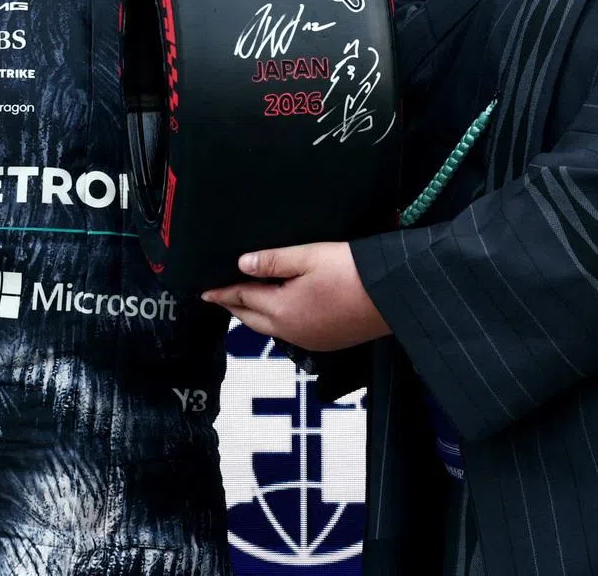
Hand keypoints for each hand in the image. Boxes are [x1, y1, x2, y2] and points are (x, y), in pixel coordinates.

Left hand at [202, 242, 390, 350]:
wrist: (393, 296)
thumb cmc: (351, 271)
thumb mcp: (309, 256)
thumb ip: (273, 261)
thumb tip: (242, 264)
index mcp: (282, 309)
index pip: (243, 298)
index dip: (223, 292)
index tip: (204, 291)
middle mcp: (291, 331)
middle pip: (252, 319)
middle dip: (234, 306)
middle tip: (220, 296)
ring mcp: (310, 340)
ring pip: (271, 328)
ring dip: (256, 314)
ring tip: (247, 300)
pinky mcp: (327, 342)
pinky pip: (290, 333)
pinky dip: (277, 321)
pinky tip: (282, 310)